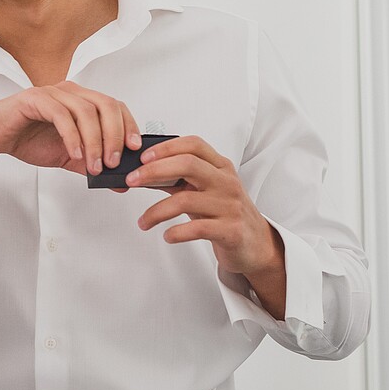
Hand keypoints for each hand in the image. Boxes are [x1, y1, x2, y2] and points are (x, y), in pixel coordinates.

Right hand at [0, 81, 138, 174]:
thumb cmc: (28, 139)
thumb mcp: (68, 156)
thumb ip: (93, 166)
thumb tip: (119, 183)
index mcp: (82, 100)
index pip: (115, 106)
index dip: (128, 125)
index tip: (133, 149)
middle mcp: (70, 92)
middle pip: (106, 106)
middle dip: (114, 135)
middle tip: (113, 162)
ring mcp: (53, 93)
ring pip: (86, 111)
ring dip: (94, 141)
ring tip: (93, 165)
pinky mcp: (35, 99)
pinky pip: (61, 115)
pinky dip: (72, 136)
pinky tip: (74, 154)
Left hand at [127, 135, 286, 315]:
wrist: (256, 244)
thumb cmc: (225, 212)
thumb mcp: (204, 190)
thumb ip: (179, 179)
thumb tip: (143, 171)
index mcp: (221, 167)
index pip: (193, 145)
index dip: (166, 148)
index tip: (143, 157)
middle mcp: (227, 182)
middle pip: (188, 165)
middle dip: (153, 171)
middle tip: (132, 180)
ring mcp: (230, 206)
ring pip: (186, 200)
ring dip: (156, 211)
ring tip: (143, 222)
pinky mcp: (231, 231)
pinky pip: (197, 228)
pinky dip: (176, 233)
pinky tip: (167, 236)